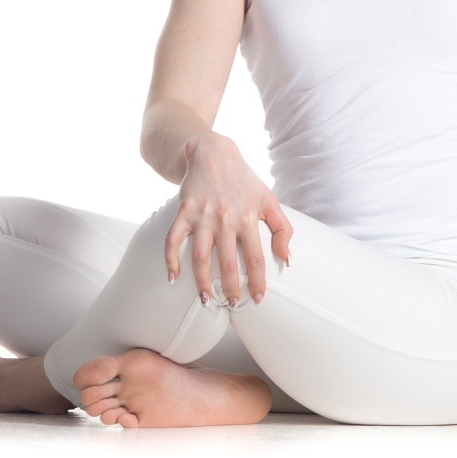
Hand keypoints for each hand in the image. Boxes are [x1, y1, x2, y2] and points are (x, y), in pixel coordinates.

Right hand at [163, 131, 292, 307]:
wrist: (213, 153)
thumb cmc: (244, 180)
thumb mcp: (270, 199)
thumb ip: (283, 229)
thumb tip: (286, 259)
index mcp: (249, 218)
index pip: (255, 260)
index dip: (258, 282)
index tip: (258, 299)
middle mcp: (226, 220)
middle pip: (227, 263)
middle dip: (230, 288)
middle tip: (233, 304)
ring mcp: (202, 217)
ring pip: (199, 257)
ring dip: (202, 281)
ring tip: (207, 300)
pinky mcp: (183, 212)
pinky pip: (173, 240)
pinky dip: (170, 260)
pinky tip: (172, 278)